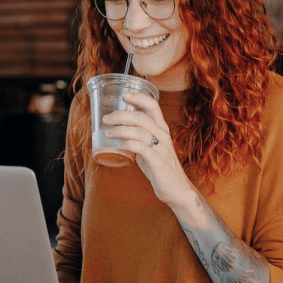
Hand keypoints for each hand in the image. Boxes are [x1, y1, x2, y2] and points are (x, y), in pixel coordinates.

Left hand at [102, 91, 193, 205]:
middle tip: (106, 119)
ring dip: (120, 130)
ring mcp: (161, 148)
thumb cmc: (159, 164)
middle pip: (141, 117)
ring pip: (139, 131)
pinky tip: (118, 145)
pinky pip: (140, 148)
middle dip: (120, 115)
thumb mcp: (151, 144)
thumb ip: (140, 133)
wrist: (175, 187)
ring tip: (108, 133)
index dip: (139, 97)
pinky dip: (127, 144)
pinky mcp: (157, 161)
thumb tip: (120, 123)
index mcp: (162, 127)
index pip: (153, 105)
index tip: (124, 95)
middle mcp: (163, 134)